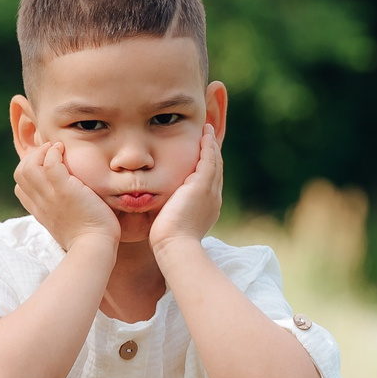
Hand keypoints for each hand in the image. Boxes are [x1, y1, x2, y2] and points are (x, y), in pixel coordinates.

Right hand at [14, 140, 121, 252]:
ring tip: (56, 149)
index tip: (45, 166)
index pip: (20, 187)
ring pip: (29, 167)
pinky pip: (51, 164)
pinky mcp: (65, 191)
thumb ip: (61, 211)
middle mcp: (41, 203)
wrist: (94, 247)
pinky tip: (64, 151)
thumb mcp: (66, 224)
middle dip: (32, 157)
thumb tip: (69, 202)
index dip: (29, 172)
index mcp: (40, 211)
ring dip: (41, 152)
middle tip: (50, 152)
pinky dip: (54, 153)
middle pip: (20, 174)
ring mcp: (50, 196)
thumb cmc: (89, 237)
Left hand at [149, 126, 222, 253]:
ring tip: (208, 131)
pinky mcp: (203, 185)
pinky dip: (208, 145)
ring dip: (211, 145)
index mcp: (207, 208)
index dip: (207, 168)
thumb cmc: (167, 242)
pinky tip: (205, 134)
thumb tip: (160, 212)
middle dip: (212, 153)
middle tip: (209, 137)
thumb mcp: (172, 224)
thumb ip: (170, 213)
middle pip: (216, 170)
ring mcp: (210, 191)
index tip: (203, 157)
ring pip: (214, 162)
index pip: (209, 183)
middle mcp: (213, 198)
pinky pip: (209, 159)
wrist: (174, 246)